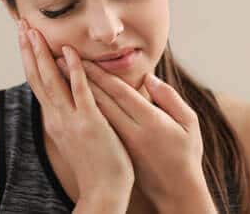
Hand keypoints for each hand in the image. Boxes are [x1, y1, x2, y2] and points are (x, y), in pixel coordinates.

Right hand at [18, 19, 134, 199]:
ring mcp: (72, 119)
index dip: (29, 57)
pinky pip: (80, 92)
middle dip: (28, 49)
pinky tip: (69, 51)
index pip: (37, 82)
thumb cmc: (96, 162)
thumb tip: (66, 95)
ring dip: (42, 54)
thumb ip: (69, 113)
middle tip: (21, 24)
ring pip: (51, 81)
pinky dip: (73, 70)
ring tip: (34, 31)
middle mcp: (57, 117)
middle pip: (37, 77)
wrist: (103, 191)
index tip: (24, 36)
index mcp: (55, 118)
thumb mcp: (75, 134)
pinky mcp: (90, 123)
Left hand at [56, 56, 208, 206]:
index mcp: (151, 122)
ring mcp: (122, 144)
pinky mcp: (117, 152)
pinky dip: (84, 111)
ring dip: (76, 94)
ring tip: (60, 76)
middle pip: (101, 101)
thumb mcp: (189, 123)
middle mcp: (132, 133)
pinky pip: (97, 126)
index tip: (84, 59)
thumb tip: (149, 78)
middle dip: (80, 79)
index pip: (120, 93)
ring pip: (95, 114)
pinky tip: (72, 100)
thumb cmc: (186, 153)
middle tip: (60, 60)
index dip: (100, 75)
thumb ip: (170, 98)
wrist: (176, 191)